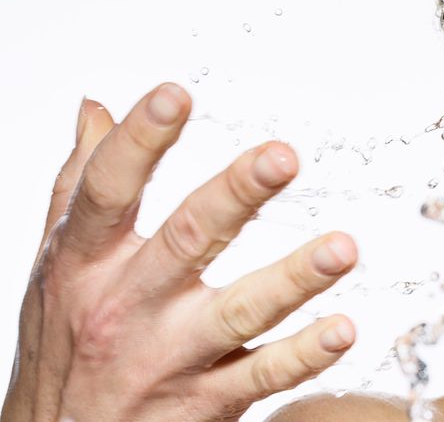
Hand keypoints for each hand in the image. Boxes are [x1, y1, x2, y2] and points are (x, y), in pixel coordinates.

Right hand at [1, 83, 358, 421]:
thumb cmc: (66, 344)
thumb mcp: (58, 264)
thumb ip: (81, 183)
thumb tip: (95, 108)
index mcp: (86, 262)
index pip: (108, 191)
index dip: (139, 141)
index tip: (175, 95)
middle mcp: (126, 306)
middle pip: (186, 241)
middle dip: (236, 196)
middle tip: (283, 157)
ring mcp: (168, 357)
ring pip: (237, 312)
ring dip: (293, 280)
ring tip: (343, 248)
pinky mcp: (204, 402)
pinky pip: (261, 376)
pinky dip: (303, 355)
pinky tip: (342, 329)